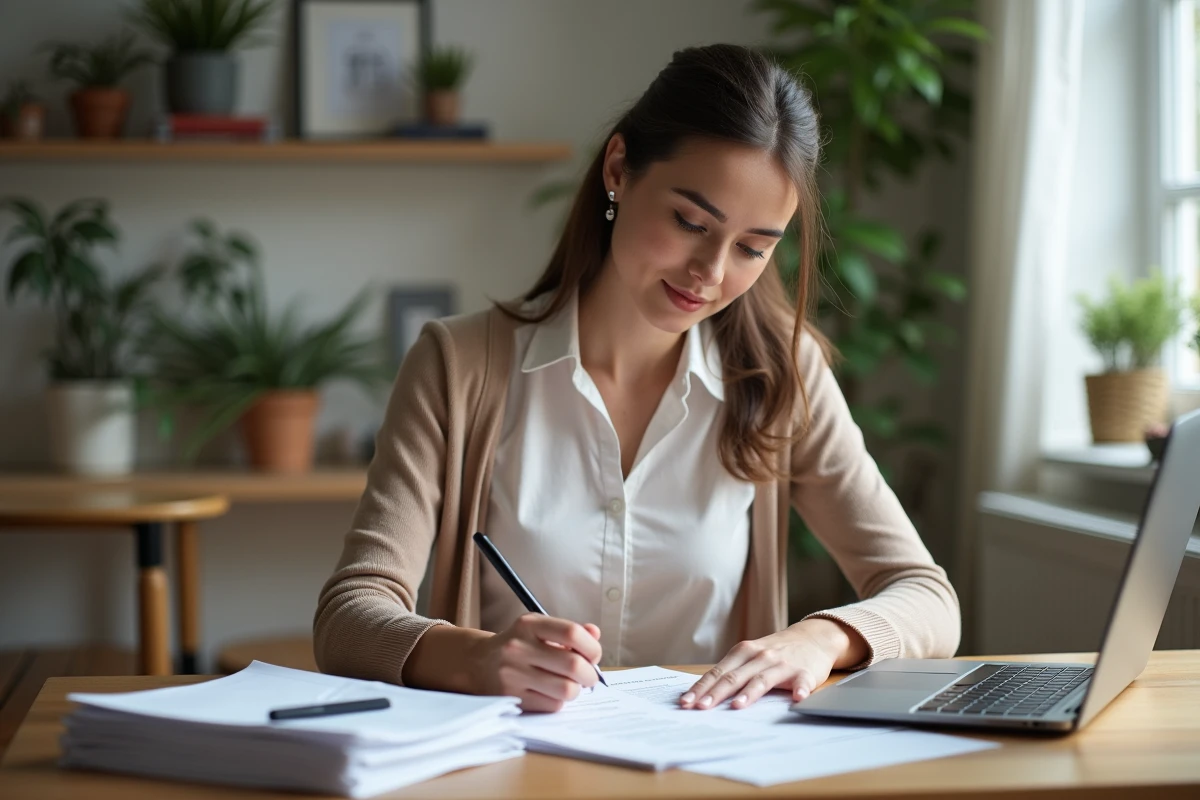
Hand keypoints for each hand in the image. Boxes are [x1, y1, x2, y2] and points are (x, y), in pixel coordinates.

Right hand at [468, 613, 602, 712]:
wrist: (478, 662)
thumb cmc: (518, 644)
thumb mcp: (539, 628)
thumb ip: (569, 631)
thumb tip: (595, 634)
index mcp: (529, 625)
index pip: (572, 633)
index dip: (592, 647)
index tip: (594, 655)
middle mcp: (519, 647)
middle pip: (573, 665)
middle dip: (590, 674)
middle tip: (589, 676)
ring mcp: (513, 674)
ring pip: (566, 689)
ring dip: (576, 690)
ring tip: (571, 685)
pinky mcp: (511, 697)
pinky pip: (552, 705)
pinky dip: (559, 701)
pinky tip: (552, 693)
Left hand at [679, 619, 864, 709]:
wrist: (813, 637)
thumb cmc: (776, 652)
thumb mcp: (752, 656)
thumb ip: (733, 672)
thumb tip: (705, 696)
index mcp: (743, 652)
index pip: (717, 673)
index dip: (701, 688)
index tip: (686, 702)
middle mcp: (760, 656)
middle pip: (734, 677)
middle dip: (715, 693)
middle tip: (701, 708)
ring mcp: (782, 664)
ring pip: (762, 679)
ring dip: (749, 693)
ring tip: (737, 706)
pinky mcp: (804, 672)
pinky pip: (801, 682)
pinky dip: (799, 690)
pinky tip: (797, 699)